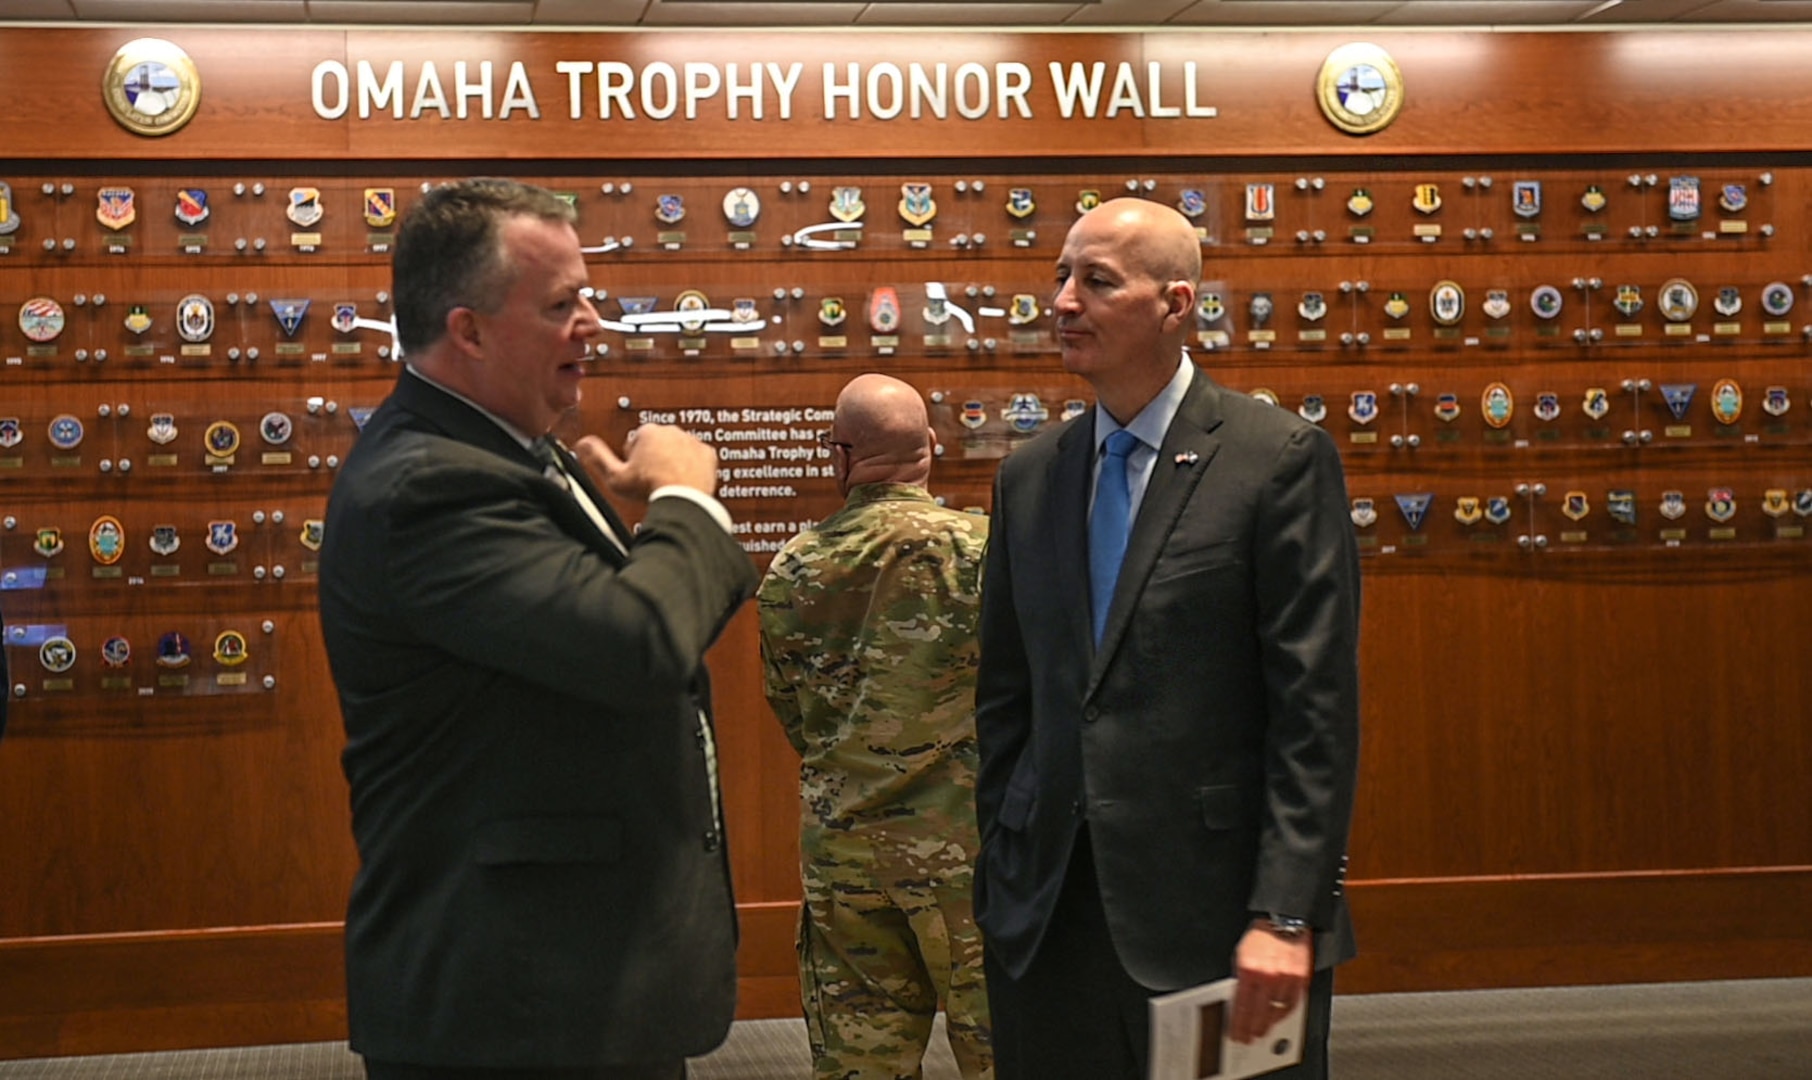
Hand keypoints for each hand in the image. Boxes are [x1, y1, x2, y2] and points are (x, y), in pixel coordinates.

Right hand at [572, 425, 716, 501]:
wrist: (683, 499)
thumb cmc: (651, 489)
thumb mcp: (615, 477)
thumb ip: (597, 458)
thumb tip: (583, 444)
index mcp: (647, 431)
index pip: (634, 440)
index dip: (632, 458)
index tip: (635, 472)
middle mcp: (671, 431)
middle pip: (657, 443)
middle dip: (653, 457)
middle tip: (650, 478)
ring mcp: (691, 442)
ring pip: (678, 449)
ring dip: (673, 460)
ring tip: (666, 481)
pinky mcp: (707, 454)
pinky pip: (698, 458)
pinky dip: (692, 467)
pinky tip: (683, 480)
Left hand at [1229, 921, 1311, 1044]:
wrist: (1284, 920)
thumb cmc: (1261, 937)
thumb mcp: (1241, 955)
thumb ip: (1241, 978)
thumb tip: (1238, 1001)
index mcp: (1248, 969)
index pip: (1241, 1005)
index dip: (1238, 1024)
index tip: (1236, 1033)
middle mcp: (1267, 975)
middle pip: (1259, 1013)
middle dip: (1252, 1029)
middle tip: (1248, 1038)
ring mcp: (1286, 978)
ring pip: (1277, 1011)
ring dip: (1269, 1024)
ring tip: (1262, 1031)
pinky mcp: (1300, 978)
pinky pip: (1292, 1003)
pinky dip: (1285, 1013)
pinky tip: (1278, 1017)